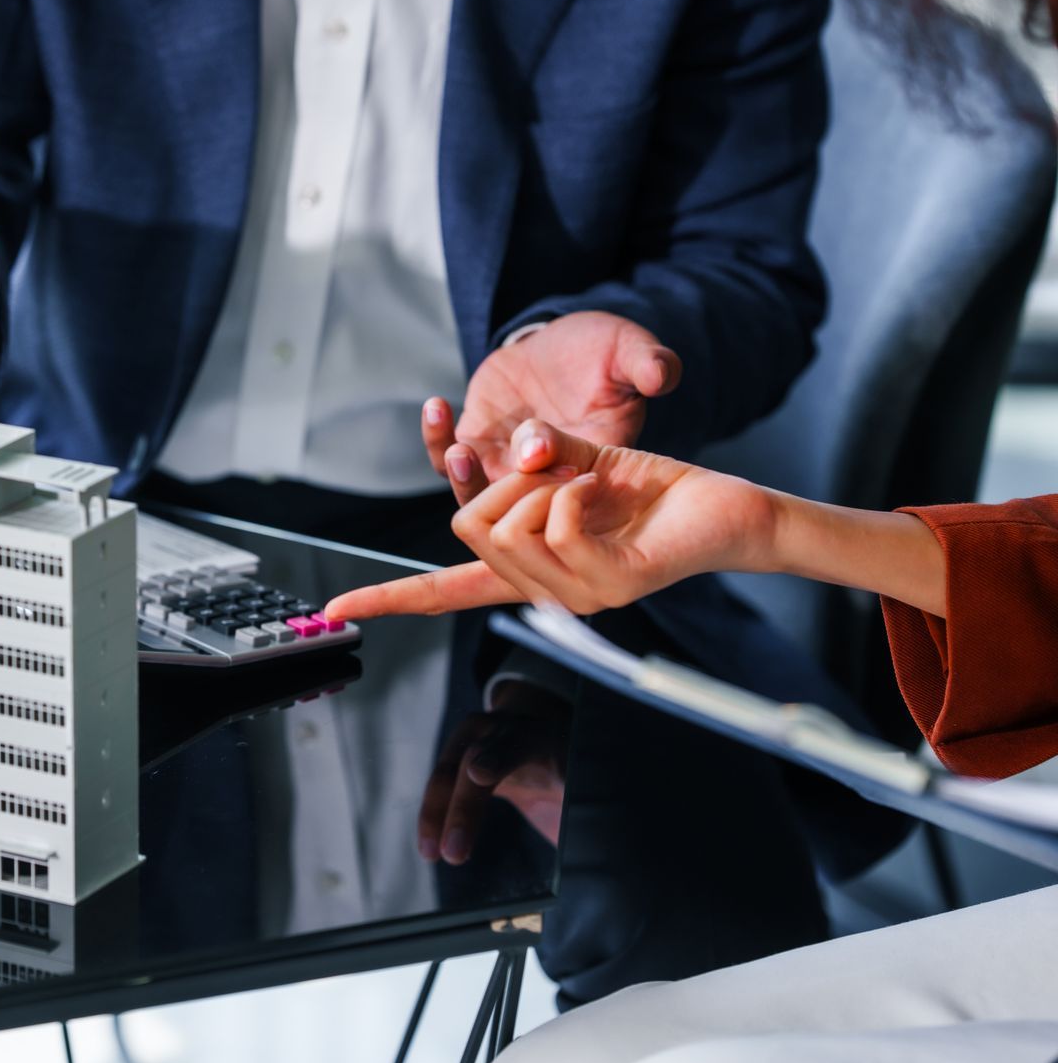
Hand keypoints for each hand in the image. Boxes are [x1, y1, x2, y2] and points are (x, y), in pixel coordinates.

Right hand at [324, 420, 777, 618]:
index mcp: (527, 568)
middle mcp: (543, 591)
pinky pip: (556, 525)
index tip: (337, 609)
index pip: (444, 592)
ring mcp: (575, 595)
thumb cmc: (650, 490)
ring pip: (507, 527)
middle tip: (548, 466)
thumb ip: (526, 459)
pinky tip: (602, 489)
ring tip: (584, 481)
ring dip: (541, 482)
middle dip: (497, 478)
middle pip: (467, 528)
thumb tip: (490, 453)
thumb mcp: (572, 461)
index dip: (389, 597)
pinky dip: (573, 487)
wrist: (725, 508)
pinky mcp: (612, 583)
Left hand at [421, 311, 681, 504]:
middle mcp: (548, 483)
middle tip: (509, 460)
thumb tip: (661, 375)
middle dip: (504, 496)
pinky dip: (438, 441)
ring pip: (477, 500)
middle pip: (516, 520)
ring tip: (460, 450)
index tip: (543, 462)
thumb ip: (648, 364)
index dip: (553, 495)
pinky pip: (451, 461)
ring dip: (465, 479)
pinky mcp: (480, 447)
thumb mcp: (630, 351)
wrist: (564, 343)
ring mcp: (508, 469)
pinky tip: (438, 408)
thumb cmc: (604, 349)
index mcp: (593, 472)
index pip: (572, 505)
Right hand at [421, 684, 569, 864]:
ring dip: (435, 814)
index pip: (516, 743)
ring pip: (446, 774)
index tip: (479, 775)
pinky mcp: (455, 763)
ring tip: (431, 854)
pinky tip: (429, 848)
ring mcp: (470, 742)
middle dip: (462, 806)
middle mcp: (498, 731)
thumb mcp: (585, 782)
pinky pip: (440, 789)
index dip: (496, 757)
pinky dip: (432, 818)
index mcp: (538, 734)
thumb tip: (588, 852)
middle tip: (455, 852)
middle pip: (471, 760)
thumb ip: (580, 805)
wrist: (546, 742)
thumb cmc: (570, 771)